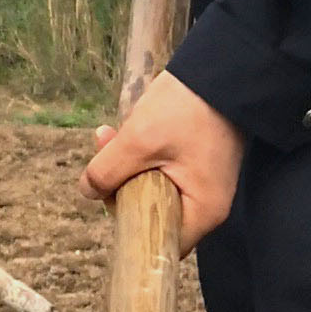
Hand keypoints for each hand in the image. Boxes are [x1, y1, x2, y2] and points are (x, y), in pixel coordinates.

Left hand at [83, 68, 243, 250]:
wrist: (223, 69)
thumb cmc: (188, 108)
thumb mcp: (139, 141)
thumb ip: (108, 171)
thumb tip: (87, 192)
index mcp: (202, 212)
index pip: (159, 243)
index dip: (127, 226)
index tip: (107, 196)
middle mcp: (206, 205)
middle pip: (151, 214)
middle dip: (119, 184)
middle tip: (102, 149)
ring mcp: (201, 184)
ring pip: (151, 189)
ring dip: (125, 165)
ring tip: (108, 133)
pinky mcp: (195, 165)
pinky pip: (160, 172)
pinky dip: (140, 155)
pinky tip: (126, 131)